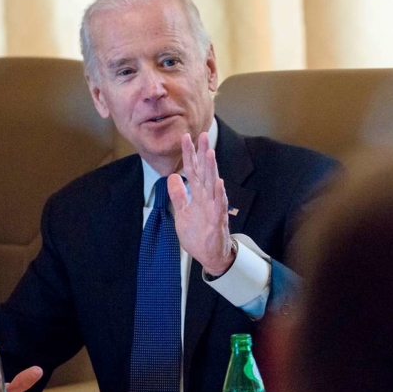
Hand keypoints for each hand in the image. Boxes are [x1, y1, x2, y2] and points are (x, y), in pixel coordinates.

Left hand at [169, 132, 234, 276]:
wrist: (210, 256)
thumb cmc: (199, 235)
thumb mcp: (182, 213)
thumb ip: (178, 195)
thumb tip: (173, 177)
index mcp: (198, 195)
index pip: (192, 171)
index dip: (188, 154)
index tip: (185, 137)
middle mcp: (207, 198)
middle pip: (204, 172)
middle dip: (203, 154)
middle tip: (202, 135)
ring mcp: (213, 208)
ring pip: (213, 185)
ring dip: (212, 169)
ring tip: (210, 153)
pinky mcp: (218, 221)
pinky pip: (219, 206)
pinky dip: (219, 194)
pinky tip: (220, 183)